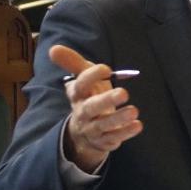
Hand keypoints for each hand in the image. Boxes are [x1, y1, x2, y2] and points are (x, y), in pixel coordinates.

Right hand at [50, 44, 142, 171]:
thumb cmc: (87, 97)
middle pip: (91, 107)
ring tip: (134, 111)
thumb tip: (53, 49)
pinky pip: (113, 137)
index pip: (80, 85)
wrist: (82, 132)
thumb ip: (72, 63)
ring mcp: (93, 128)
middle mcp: (83, 111)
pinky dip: (125, 132)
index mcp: (77, 94)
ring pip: (104, 124)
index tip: (106, 69)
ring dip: (119, 118)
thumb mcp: (82, 79)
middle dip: (106, 100)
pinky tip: (137, 125)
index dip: (91, 76)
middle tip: (124, 93)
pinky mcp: (104, 140)